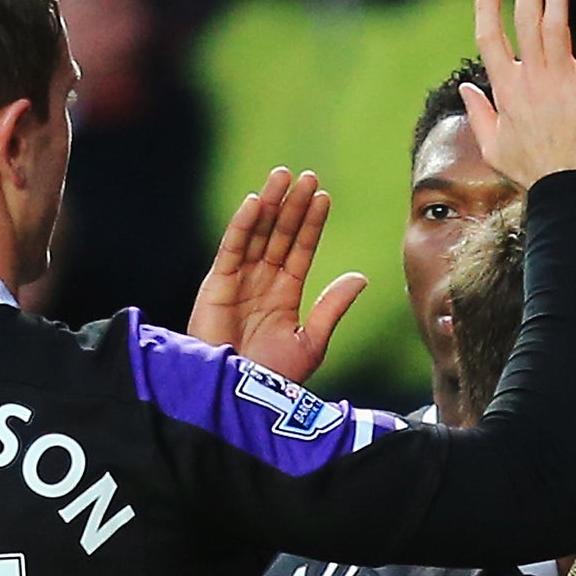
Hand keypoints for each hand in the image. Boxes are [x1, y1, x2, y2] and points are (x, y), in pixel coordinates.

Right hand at [187, 167, 365, 381]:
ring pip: (257, 233)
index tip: (325, 197)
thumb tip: (360, 277)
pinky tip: (258, 203)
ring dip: (271, 204)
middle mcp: (261, 281)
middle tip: (308, 176)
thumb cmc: (273, 378)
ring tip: (284, 177)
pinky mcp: (216, 284)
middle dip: (294, 205)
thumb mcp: (311, 342)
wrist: (239, 398)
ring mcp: (238, 280)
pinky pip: (231, 248)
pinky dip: (243, 225)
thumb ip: (331, 308)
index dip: (312, 223)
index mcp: (285, 293)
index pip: (300, 249)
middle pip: (280, 234)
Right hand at [462, 0, 575, 187]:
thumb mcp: (494, 148)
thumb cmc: (532, 172)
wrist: (570, 189)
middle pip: (526, 20)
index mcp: (506, 90)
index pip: (490, 39)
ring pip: (556, 25)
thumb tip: (467, 87)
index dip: (487, 8)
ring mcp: (563, 79)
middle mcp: (532, 78)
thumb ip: (479, 114)